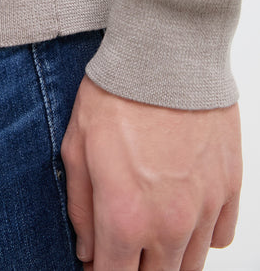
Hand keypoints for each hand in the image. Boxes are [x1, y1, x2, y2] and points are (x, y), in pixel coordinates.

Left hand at [60, 75, 241, 270]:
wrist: (165, 57)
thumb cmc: (116, 96)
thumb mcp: (77, 147)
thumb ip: (80, 208)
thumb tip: (87, 251)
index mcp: (124, 217)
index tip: (97, 263)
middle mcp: (169, 224)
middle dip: (135, 269)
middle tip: (124, 246)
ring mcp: (205, 207)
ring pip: (191, 265)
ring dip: (169, 259)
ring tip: (152, 233)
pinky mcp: (229, 186)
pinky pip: (221, 236)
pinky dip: (203, 235)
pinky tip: (185, 212)